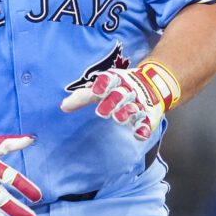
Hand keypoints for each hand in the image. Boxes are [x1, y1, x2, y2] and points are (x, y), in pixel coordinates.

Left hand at [60, 60, 180, 140]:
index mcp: (115, 81)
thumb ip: (83, 97)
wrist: (152, 84)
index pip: (108, 80)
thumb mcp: (102, 88)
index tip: (96, 90)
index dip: (102, 85)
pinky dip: (143, 129)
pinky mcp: (147, 116)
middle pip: (119, 95)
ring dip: (126, 113)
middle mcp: (127, 91)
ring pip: (133, 108)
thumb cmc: (118, 87)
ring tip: (119, 118)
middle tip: (101, 112)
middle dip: (112, 102)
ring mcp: (138, 103)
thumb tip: (63, 106)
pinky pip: (146, 123)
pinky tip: (138, 135)